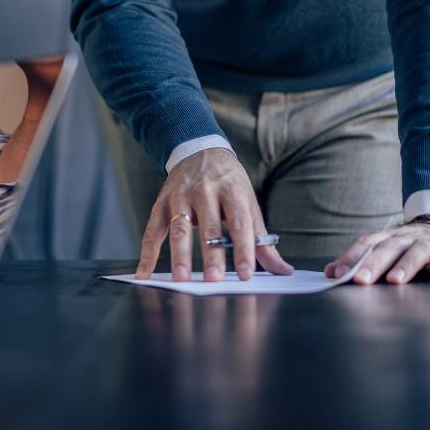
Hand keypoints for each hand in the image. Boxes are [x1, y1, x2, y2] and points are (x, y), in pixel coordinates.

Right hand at [136, 147, 292, 281]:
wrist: (199, 149)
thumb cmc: (229, 182)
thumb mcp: (248, 203)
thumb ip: (262, 240)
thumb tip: (283, 271)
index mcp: (232, 191)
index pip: (240, 224)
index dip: (244, 249)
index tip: (247, 274)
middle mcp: (205, 191)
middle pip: (209, 226)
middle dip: (211, 254)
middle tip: (214, 279)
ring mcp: (180, 195)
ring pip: (179, 227)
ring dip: (179, 254)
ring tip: (182, 277)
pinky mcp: (162, 201)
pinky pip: (153, 228)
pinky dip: (148, 251)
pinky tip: (145, 272)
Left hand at [325, 222, 429, 284]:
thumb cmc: (411, 246)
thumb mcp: (387, 249)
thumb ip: (361, 259)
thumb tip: (330, 271)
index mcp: (390, 236)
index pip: (367, 244)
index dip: (352, 257)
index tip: (337, 273)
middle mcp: (410, 237)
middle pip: (390, 248)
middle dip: (374, 264)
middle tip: (361, 280)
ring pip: (419, 251)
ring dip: (406, 265)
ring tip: (395, 280)